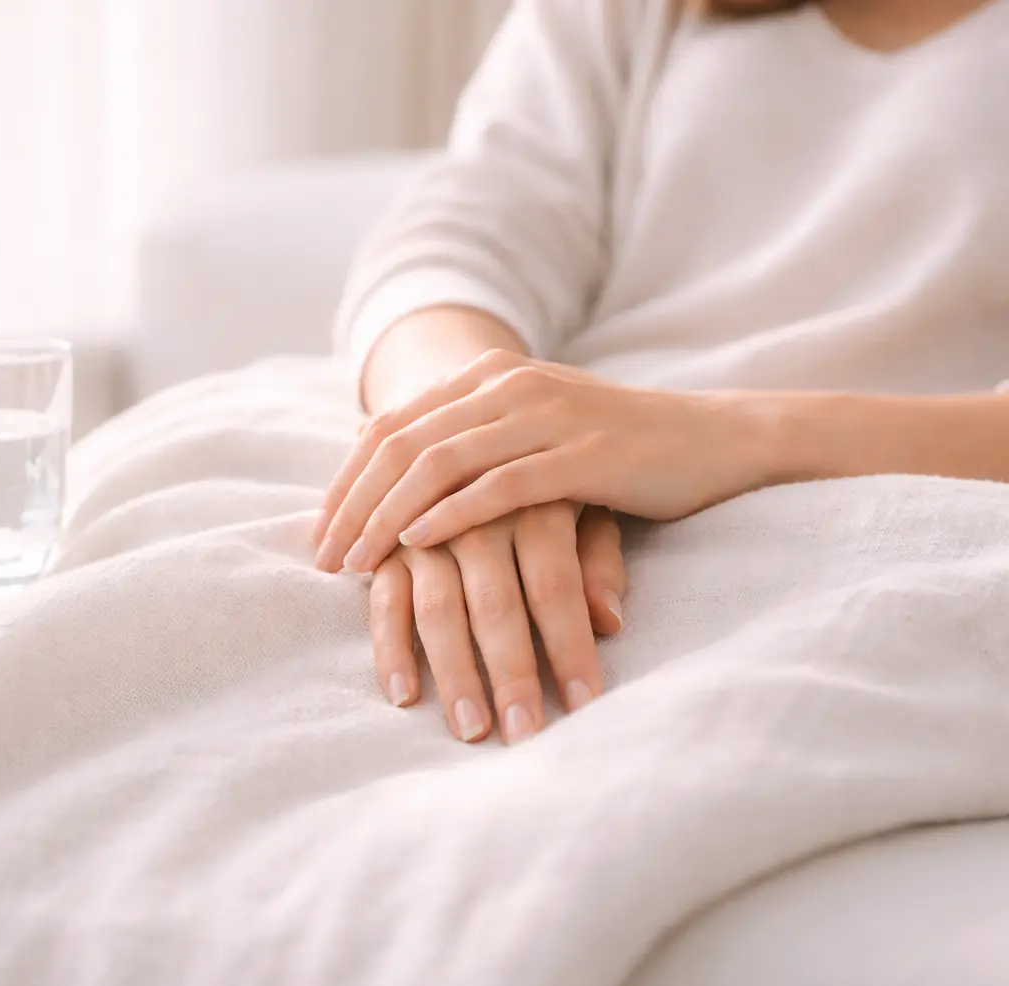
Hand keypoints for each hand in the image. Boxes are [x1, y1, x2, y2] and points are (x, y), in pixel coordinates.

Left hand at [316, 351, 766, 573]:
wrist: (716, 440)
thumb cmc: (616, 451)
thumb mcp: (532, 436)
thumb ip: (469, 447)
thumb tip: (393, 485)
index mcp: (488, 377)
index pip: (389, 426)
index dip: (345, 481)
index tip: (316, 534)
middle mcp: (508, 385)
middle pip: (401, 444)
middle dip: (353, 505)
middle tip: (322, 558)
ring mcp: (546, 416)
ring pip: (439, 463)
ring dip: (388, 517)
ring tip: (356, 562)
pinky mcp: (584, 455)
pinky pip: (501, 486)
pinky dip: (452, 515)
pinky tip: (418, 545)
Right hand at [370, 503, 625, 743]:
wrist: (461, 435)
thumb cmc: (542, 484)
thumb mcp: (582, 506)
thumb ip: (598, 559)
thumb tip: (610, 621)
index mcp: (533, 503)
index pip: (554, 584)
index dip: (569, 645)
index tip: (585, 704)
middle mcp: (475, 518)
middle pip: (495, 604)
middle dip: (511, 673)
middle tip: (524, 733)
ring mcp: (423, 533)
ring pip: (438, 609)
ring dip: (454, 673)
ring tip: (472, 730)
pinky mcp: (384, 549)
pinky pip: (383, 603)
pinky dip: (391, 650)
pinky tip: (405, 697)